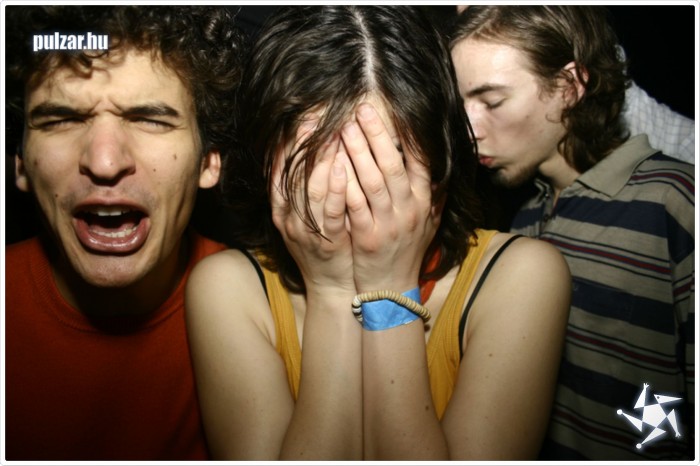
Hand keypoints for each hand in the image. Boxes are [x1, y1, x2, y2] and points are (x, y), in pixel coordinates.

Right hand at [271, 120, 354, 293]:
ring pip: (308, 189)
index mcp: (280, 207)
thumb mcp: (306, 213)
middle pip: (292, 174)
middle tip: (316, 117)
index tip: (301, 118)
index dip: (288, 142)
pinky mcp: (325, 240)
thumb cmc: (323, 241)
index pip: (278, 168)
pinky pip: (328, 211)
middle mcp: (287, 216)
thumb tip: (312, 147)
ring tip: (331, 133)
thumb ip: (305, 185)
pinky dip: (333, 188)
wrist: (330, 284)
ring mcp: (304, 229)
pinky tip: (340, 167)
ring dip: (320, 160)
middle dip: (304, 144)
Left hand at [341, 103, 438, 292]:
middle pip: (392, 164)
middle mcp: (410, 209)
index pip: (419, 161)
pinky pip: (354, 205)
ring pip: (372, 181)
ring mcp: (389, 223)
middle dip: (376, 134)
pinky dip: (344, 184)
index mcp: (424, 201)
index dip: (406, 134)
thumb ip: (432, 192)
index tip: (392, 109)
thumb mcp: (428, 221)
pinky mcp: (367, 237)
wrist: (392, 287)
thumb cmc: (407, 249)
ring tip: (343, 128)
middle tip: (360, 109)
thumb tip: (438, 160)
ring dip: (357, 152)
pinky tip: (333, 165)